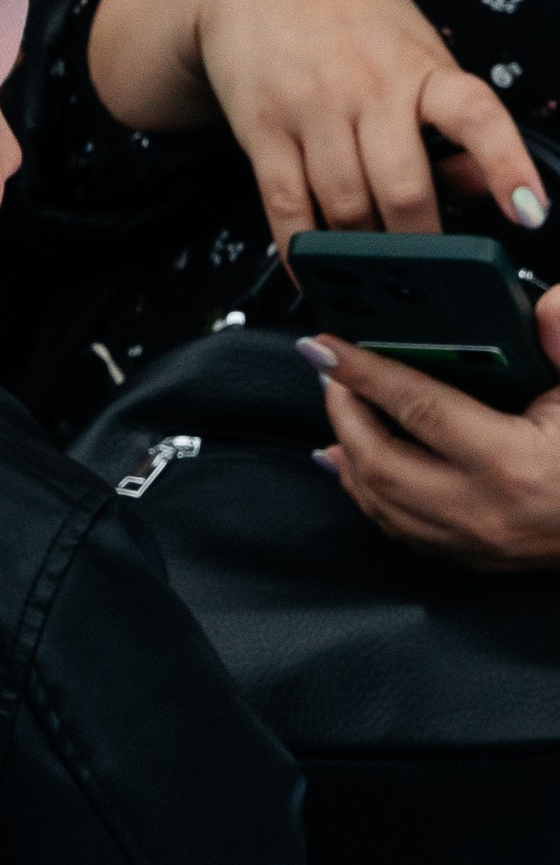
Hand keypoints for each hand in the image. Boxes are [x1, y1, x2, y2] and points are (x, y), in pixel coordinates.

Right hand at [86, 0, 548, 253]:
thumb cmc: (349, 17)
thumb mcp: (413, 47)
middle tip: (428, 279)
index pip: (475, 114)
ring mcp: (310, 108)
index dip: (505, 165)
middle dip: (419, 245)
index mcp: (421, 66)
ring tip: (373, 277)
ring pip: (345, 206)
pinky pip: (285, 205)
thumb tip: (477, 187)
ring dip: (362, 252)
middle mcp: (368, 86)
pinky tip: (313, 273)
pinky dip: (302, 250)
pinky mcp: (260, 127)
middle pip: (403, 188)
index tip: (530, 213)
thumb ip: (446, 117)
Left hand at [306, 288, 559, 564]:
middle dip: (343, 410)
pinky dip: (364, 489)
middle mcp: (482, 511)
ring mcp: (471, 543)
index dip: (365, 372)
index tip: (327, 345)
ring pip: (377, 499)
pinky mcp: (468, 558)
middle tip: (331, 370)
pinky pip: (395, 526)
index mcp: (512, 464)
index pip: (418, 408)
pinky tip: (348, 462)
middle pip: (378, 460)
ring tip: (337, 404)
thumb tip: (546, 306)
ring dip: (346, 449)